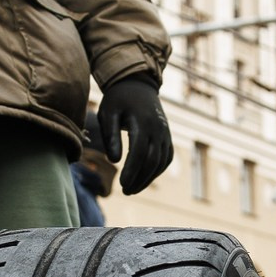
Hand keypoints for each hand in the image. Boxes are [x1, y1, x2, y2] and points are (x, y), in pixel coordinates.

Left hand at [95, 75, 171, 193]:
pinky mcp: (167, 137)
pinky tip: (144, 179)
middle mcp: (158, 128)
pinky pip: (166, 158)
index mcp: (143, 122)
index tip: (122, 184)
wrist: (138, 85)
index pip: (140, 151)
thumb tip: (113, 161)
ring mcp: (165, 133)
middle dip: (140, 178)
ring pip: (161, 162)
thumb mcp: (108, 113)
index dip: (132, 170)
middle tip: (125, 191)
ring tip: (132, 189)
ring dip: (148, 178)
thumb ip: (110, 136)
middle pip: (152, 160)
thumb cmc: (118, 100)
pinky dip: (156, 171)